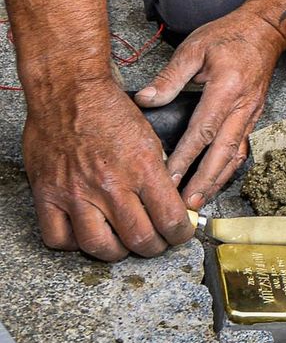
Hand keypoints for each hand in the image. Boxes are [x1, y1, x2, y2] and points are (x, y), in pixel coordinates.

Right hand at [23, 76, 193, 259]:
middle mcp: (110, 185)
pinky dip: (74, 244)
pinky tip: (85, 235)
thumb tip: (170, 201)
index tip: (180, 234)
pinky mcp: (47, 195)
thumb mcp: (150, 137)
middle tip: (156, 243)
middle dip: (154, 247)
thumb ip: (158, 173)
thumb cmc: (110, 109)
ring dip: (117, 252)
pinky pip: (58, 238)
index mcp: (143, 168)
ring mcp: (76, 193)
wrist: (69, 91)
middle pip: (139, 239)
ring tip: (123, 244)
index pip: (170, 219)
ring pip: (100, 246)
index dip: (180, 234)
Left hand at [134, 9, 284, 208]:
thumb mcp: (194, 47)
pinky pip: (241, 148)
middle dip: (204, 181)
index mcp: (226, 89)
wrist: (266, 30)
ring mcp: (251, 114)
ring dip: (217, 180)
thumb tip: (145, 100)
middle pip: (223, 152)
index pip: (202, 131)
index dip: (185, 158)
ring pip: (236, 155)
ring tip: (199, 199)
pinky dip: (228, 168)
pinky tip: (215, 181)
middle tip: (186, 204)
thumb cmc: (229, 36)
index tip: (168, 178)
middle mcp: (242, 107)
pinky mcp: (254, 117)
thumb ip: (170, 76)